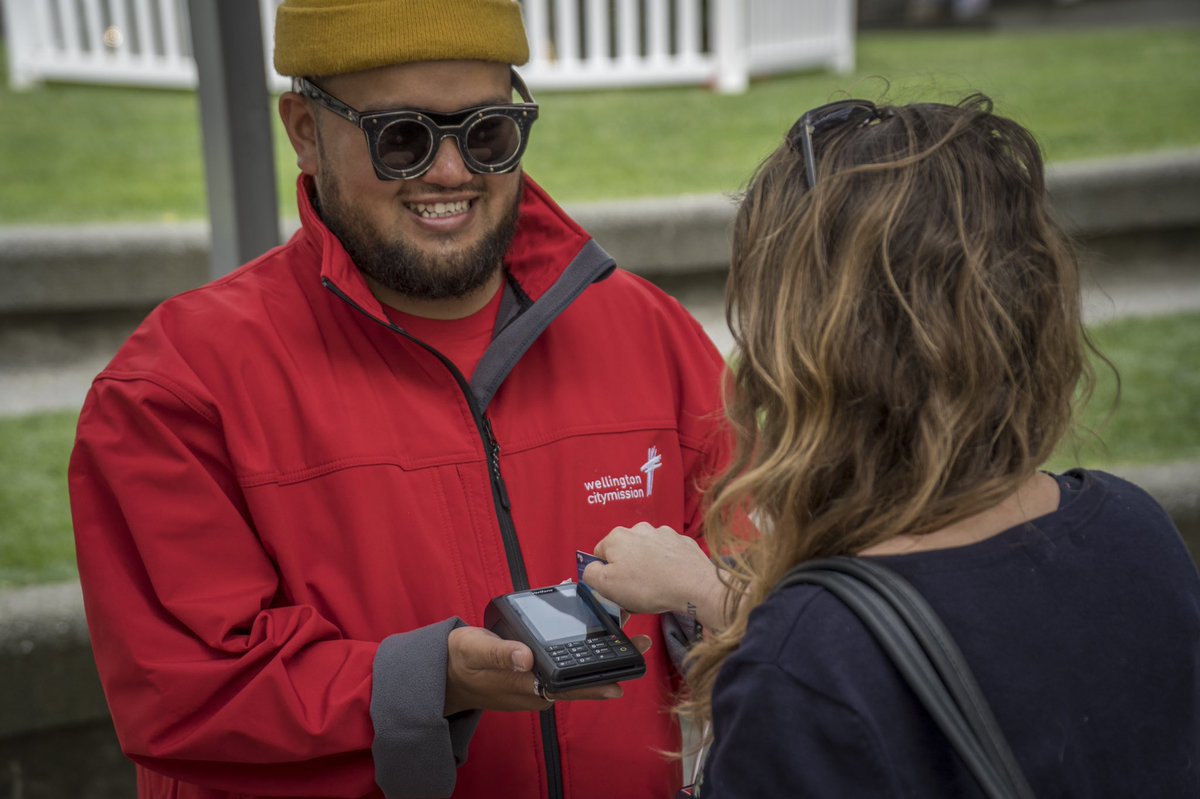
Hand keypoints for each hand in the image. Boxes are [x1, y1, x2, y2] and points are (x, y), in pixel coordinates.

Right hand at [443, 626, 651, 715]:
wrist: (445, 674)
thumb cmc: (460, 658)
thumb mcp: (474, 649)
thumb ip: (499, 652)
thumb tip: (526, 657)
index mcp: (525, 685)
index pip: (568, 686)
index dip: (595, 682)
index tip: (621, 677)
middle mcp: (535, 691)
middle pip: (580, 683)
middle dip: (610, 668)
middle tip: (639, 646)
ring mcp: (536, 688)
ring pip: (574, 678)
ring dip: (600, 663)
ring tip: (626, 642)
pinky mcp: (534, 681)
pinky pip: (563, 673)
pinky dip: (581, 661)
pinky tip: (593, 646)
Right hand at [582, 522, 725, 629]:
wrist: (694, 586)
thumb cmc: (650, 586)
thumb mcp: (607, 586)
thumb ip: (591, 574)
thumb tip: (591, 569)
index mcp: (617, 537)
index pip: (600, 554)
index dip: (606, 574)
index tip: (616, 588)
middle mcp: (639, 529)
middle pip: (625, 552)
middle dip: (628, 570)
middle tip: (635, 592)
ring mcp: (663, 534)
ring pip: (647, 553)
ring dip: (647, 567)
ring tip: (656, 588)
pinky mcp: (681, 542)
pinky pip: (667, 555)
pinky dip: (667, 566)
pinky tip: (671, 580)